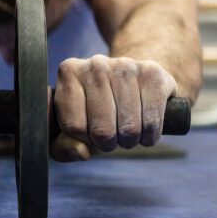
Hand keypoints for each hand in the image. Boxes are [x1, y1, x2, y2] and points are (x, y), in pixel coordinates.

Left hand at [52, 55, 177, 161]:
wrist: (133, 81)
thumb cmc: (97, 109)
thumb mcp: (72, 128)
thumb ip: (64, 147)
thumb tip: (82, 153)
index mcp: (69, 73)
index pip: (74, 127)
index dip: (85, 140)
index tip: (91, 133)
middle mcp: (96, 64)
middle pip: (102, 130)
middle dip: (109, 143)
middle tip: (112, 137)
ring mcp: (125, 65)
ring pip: (129, 128)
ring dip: (131, 140)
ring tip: (128, 132)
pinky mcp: (152, 72)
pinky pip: (152, 122)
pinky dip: (150, 135)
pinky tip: (145, 129)